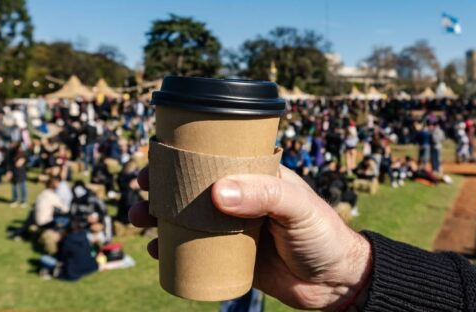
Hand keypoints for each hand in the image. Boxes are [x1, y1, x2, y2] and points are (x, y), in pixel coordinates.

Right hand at [129, 166, 372, 309]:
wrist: (337, 283)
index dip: (180, 158)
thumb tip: (216, 193)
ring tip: (139, 222)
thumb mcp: (297, 209)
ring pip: (187, 219)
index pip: (212, 158)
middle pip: (191, 188)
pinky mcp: (232, 258)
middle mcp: (240, 198)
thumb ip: (263, 197)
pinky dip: (171, 250)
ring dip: (159, 218)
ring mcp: (233, 228)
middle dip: (160, 189)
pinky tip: (156, 250)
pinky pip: (194, 251)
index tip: (154, 161)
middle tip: (140, 194)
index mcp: (255, 176)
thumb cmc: (323, 234)